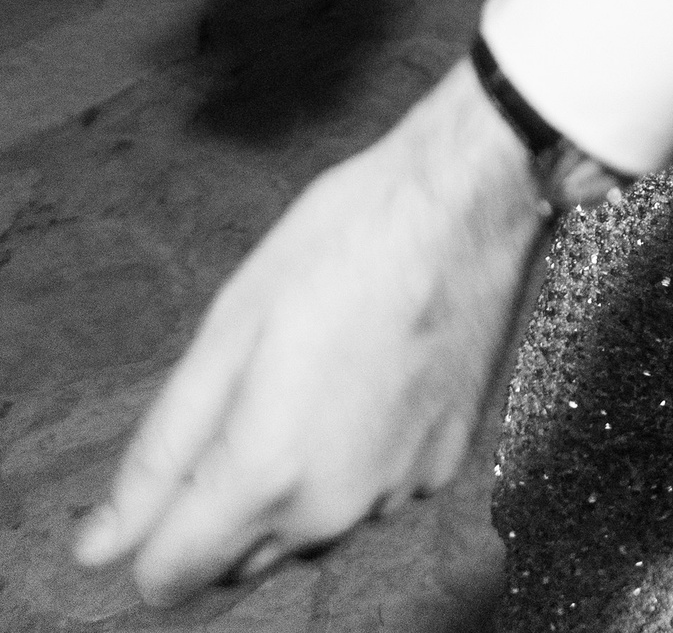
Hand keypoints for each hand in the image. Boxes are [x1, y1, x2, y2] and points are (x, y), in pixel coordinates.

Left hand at [72, 58, 546, 606]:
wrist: (465, 203)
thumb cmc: (345, 244)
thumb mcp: (227, 330)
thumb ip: (160, 453)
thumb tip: (100, 545)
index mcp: (268, 476)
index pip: (169, 577)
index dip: (147, 534)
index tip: (162, 475)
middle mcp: (335, 509)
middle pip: (238, 561)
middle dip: (218, 508)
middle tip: (240, 397)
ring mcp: (396, 492)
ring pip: (306, 532)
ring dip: (286, 488)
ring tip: (305, 376)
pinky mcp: (440, 466)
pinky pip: (368, 495)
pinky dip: (350, 462)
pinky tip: (360, 380)